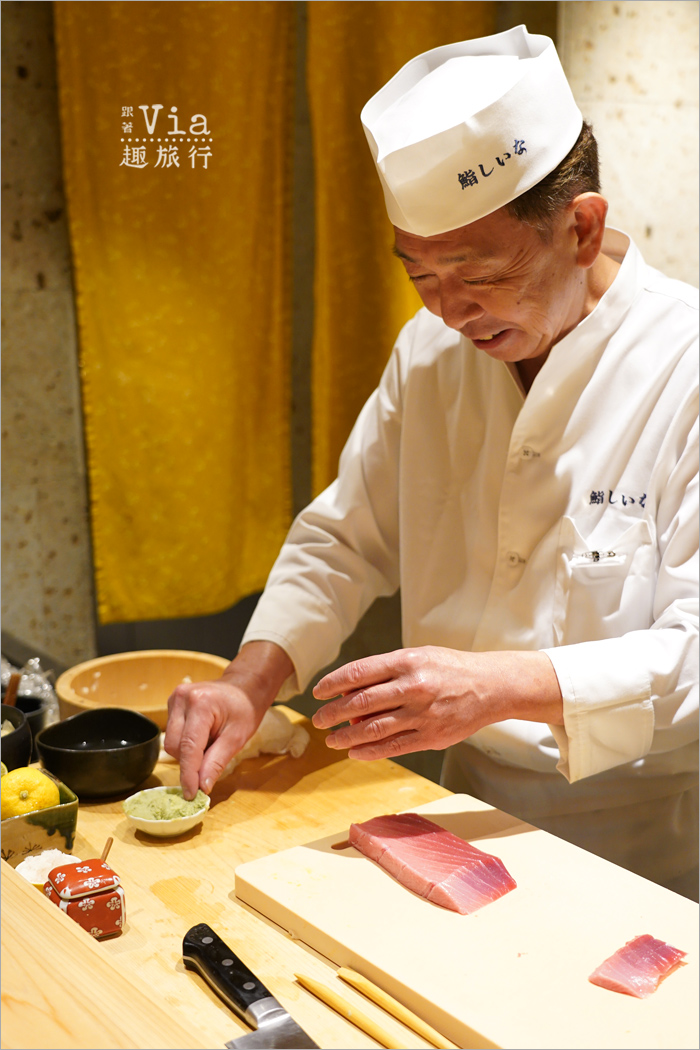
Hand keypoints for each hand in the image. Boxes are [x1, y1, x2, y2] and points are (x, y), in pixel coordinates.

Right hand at [164, 641, 293, 797]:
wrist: (243, 687)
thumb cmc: (244, 710)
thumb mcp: (237, 738)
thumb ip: (216, 762)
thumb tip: (202, 787)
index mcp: (201, 704)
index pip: (188, 747)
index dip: (188, 774)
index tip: (191, 795)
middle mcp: (182, 698)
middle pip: (175, 746)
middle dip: (190, 762)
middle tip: (212, 758)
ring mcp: (174, 699)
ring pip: (171, 741)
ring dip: (188, 752)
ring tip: (209, 742)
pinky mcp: (171, 703)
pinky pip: (172, 733)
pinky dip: (185, 742)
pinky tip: (202, 736)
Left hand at [311, 646, 561, 760]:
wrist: (491, 686)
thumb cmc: (449, 669)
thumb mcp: (418, 656)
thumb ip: (386, 672)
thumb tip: (350, 691)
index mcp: (407, 661)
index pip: (359, 672)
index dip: (333, 684)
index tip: (318, 693)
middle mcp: (413, 687)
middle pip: (361, 703)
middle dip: (333, 713)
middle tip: (317, 720)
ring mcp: (422, 714)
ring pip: (374, 728)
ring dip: (347, 736)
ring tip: (332, 740)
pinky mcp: (431, 737)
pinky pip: (394, 747)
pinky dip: (370, 751)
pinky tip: (355, 752)